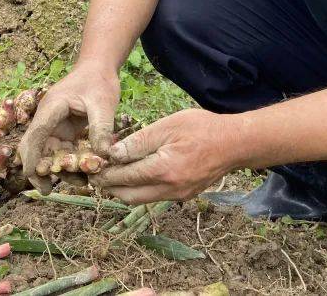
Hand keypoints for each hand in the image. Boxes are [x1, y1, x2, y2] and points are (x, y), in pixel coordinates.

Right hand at [18, 62, 120, 193]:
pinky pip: (62, 152)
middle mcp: (48, 118)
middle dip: (39, 169)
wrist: (99, 68)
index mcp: (51, 108)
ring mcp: (55, 126)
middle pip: (35, 147)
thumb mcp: (103, 104)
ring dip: (59, 169)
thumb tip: (104, 156)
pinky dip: (70, 163)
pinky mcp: (64, 131)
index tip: (34, 175)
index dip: (33, 156)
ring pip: (49, 153)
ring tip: (79, 183)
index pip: (36, 135)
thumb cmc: (98, 81)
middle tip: (47, 190)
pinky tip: (84, 174)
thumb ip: (101, 128)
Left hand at [90, 109, 234, 203]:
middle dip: (110, 186)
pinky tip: (136, 173)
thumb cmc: (202, 128)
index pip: (125, 177)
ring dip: (124, 190)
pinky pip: (154, 197)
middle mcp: (169, 189)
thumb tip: (114, 153)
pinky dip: (140, 189)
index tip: (92, 167)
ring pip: (141, 200)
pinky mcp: (184, 195)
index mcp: (164, 170)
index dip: (105, 173)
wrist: (235, 143)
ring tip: (113, 173)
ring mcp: (178, 195)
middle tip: (97, 173)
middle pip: (128, 196)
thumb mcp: (167, 126)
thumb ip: (139, 141)